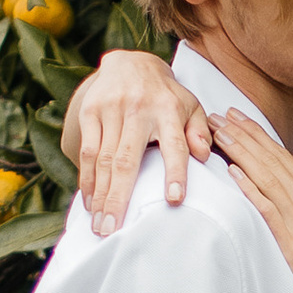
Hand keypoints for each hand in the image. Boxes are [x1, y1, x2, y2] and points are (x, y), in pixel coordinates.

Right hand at [60, 47, 213, 236]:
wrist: (130, 62)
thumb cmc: (166, 95)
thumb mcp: (191, 106)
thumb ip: (200, 132)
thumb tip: (204, 156)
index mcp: (169, 110)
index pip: (174, 145)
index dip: (175, 173)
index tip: (174, 200)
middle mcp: (139, 109)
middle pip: (127, 160)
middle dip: (119, 198)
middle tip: (113, 230)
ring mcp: (111, 110)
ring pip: (104, 160)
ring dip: (100, 195)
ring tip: (100, 225)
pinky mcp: (90, 111)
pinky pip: (88, 151)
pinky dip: (88, 179)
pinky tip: (89, 201)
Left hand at [214, 108, 292, 292]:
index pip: (286, 159)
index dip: (260, 136)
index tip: (240, 119)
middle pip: (272, 160)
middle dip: (244, 134)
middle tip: (218, 114)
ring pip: (267, 178)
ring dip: (240, 152)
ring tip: (218, 132)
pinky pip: (267, 210)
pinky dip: (250, 189)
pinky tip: (233, 173)